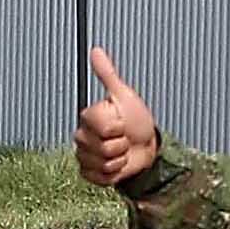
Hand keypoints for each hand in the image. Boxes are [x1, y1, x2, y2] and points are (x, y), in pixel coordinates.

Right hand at [74, 47, 159, 187]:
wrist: (146, 147)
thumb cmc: (137, 120)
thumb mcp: (124, 95)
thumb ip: (107, 74)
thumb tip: (96, 50)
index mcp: (88, 119)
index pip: (103, 128)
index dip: (118, 127)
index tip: (122, 123)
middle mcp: (82, 138)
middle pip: (102, 148)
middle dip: (120, 145)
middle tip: (123, 138)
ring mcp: (85, 157)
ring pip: (102, 164)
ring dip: (119, 160)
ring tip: (122, 151)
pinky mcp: (89, 174)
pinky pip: (99, 178)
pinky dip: (113, 174)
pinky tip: (117, 165)